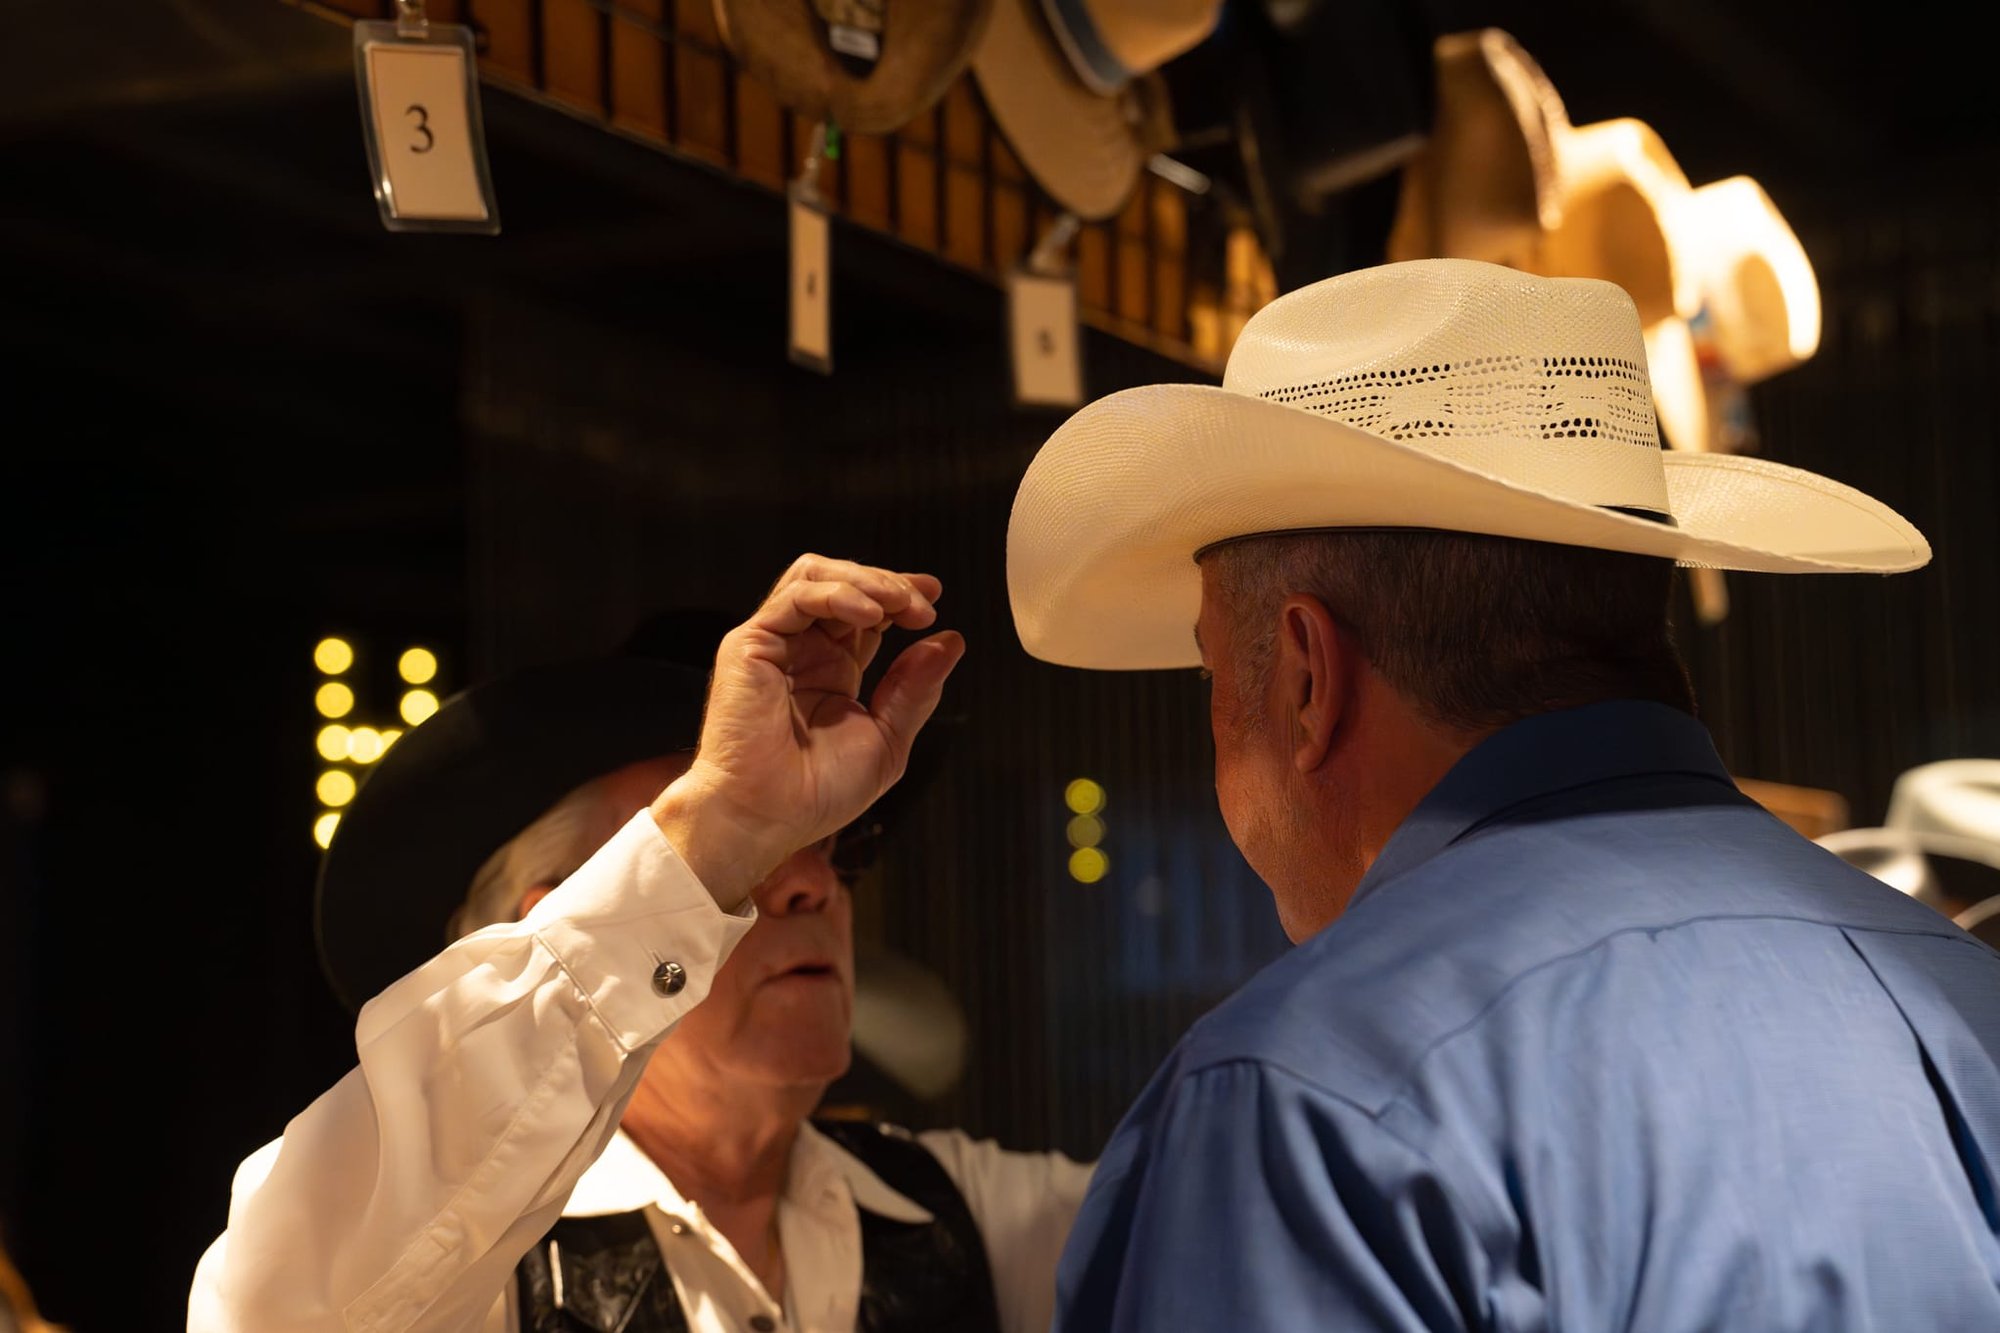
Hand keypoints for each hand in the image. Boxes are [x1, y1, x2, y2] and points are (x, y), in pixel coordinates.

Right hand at [651, 555, 965, 908]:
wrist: (766, 817)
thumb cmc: (815, 793)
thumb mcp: (886, 739)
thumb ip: (916, 690)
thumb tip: (950, 641)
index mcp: (832, 672)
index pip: (866, 612)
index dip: (898, 596)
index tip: (934, 599)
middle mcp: (802, 651)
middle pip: (843, 584)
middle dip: (888, 585)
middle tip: (923, 606)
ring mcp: (774, 644)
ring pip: (816, 577)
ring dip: (866, 581)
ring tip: (900, 604)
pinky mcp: (750, 644)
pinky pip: (796, 597)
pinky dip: (838, 594)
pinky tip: (871, 614)